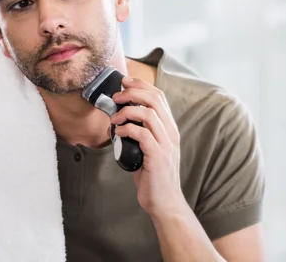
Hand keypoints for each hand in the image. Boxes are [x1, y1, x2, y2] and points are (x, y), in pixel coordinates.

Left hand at [110, 77, 186, 219]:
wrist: (165, 202)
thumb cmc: (154, 177)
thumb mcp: (149, 149)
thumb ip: (140, 133)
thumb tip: (119, 120)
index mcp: (170, 128)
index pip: (159, 97)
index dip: (141, 85)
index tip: (125, 82)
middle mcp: (171, 133)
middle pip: (154, 99)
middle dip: (132, 92)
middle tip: (116, 97)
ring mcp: (166, 144)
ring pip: (148, 114)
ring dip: (126, 112)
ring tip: (114, 119)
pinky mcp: (157, 156)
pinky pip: (141, 134)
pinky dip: (126, 130)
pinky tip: (117, 134)